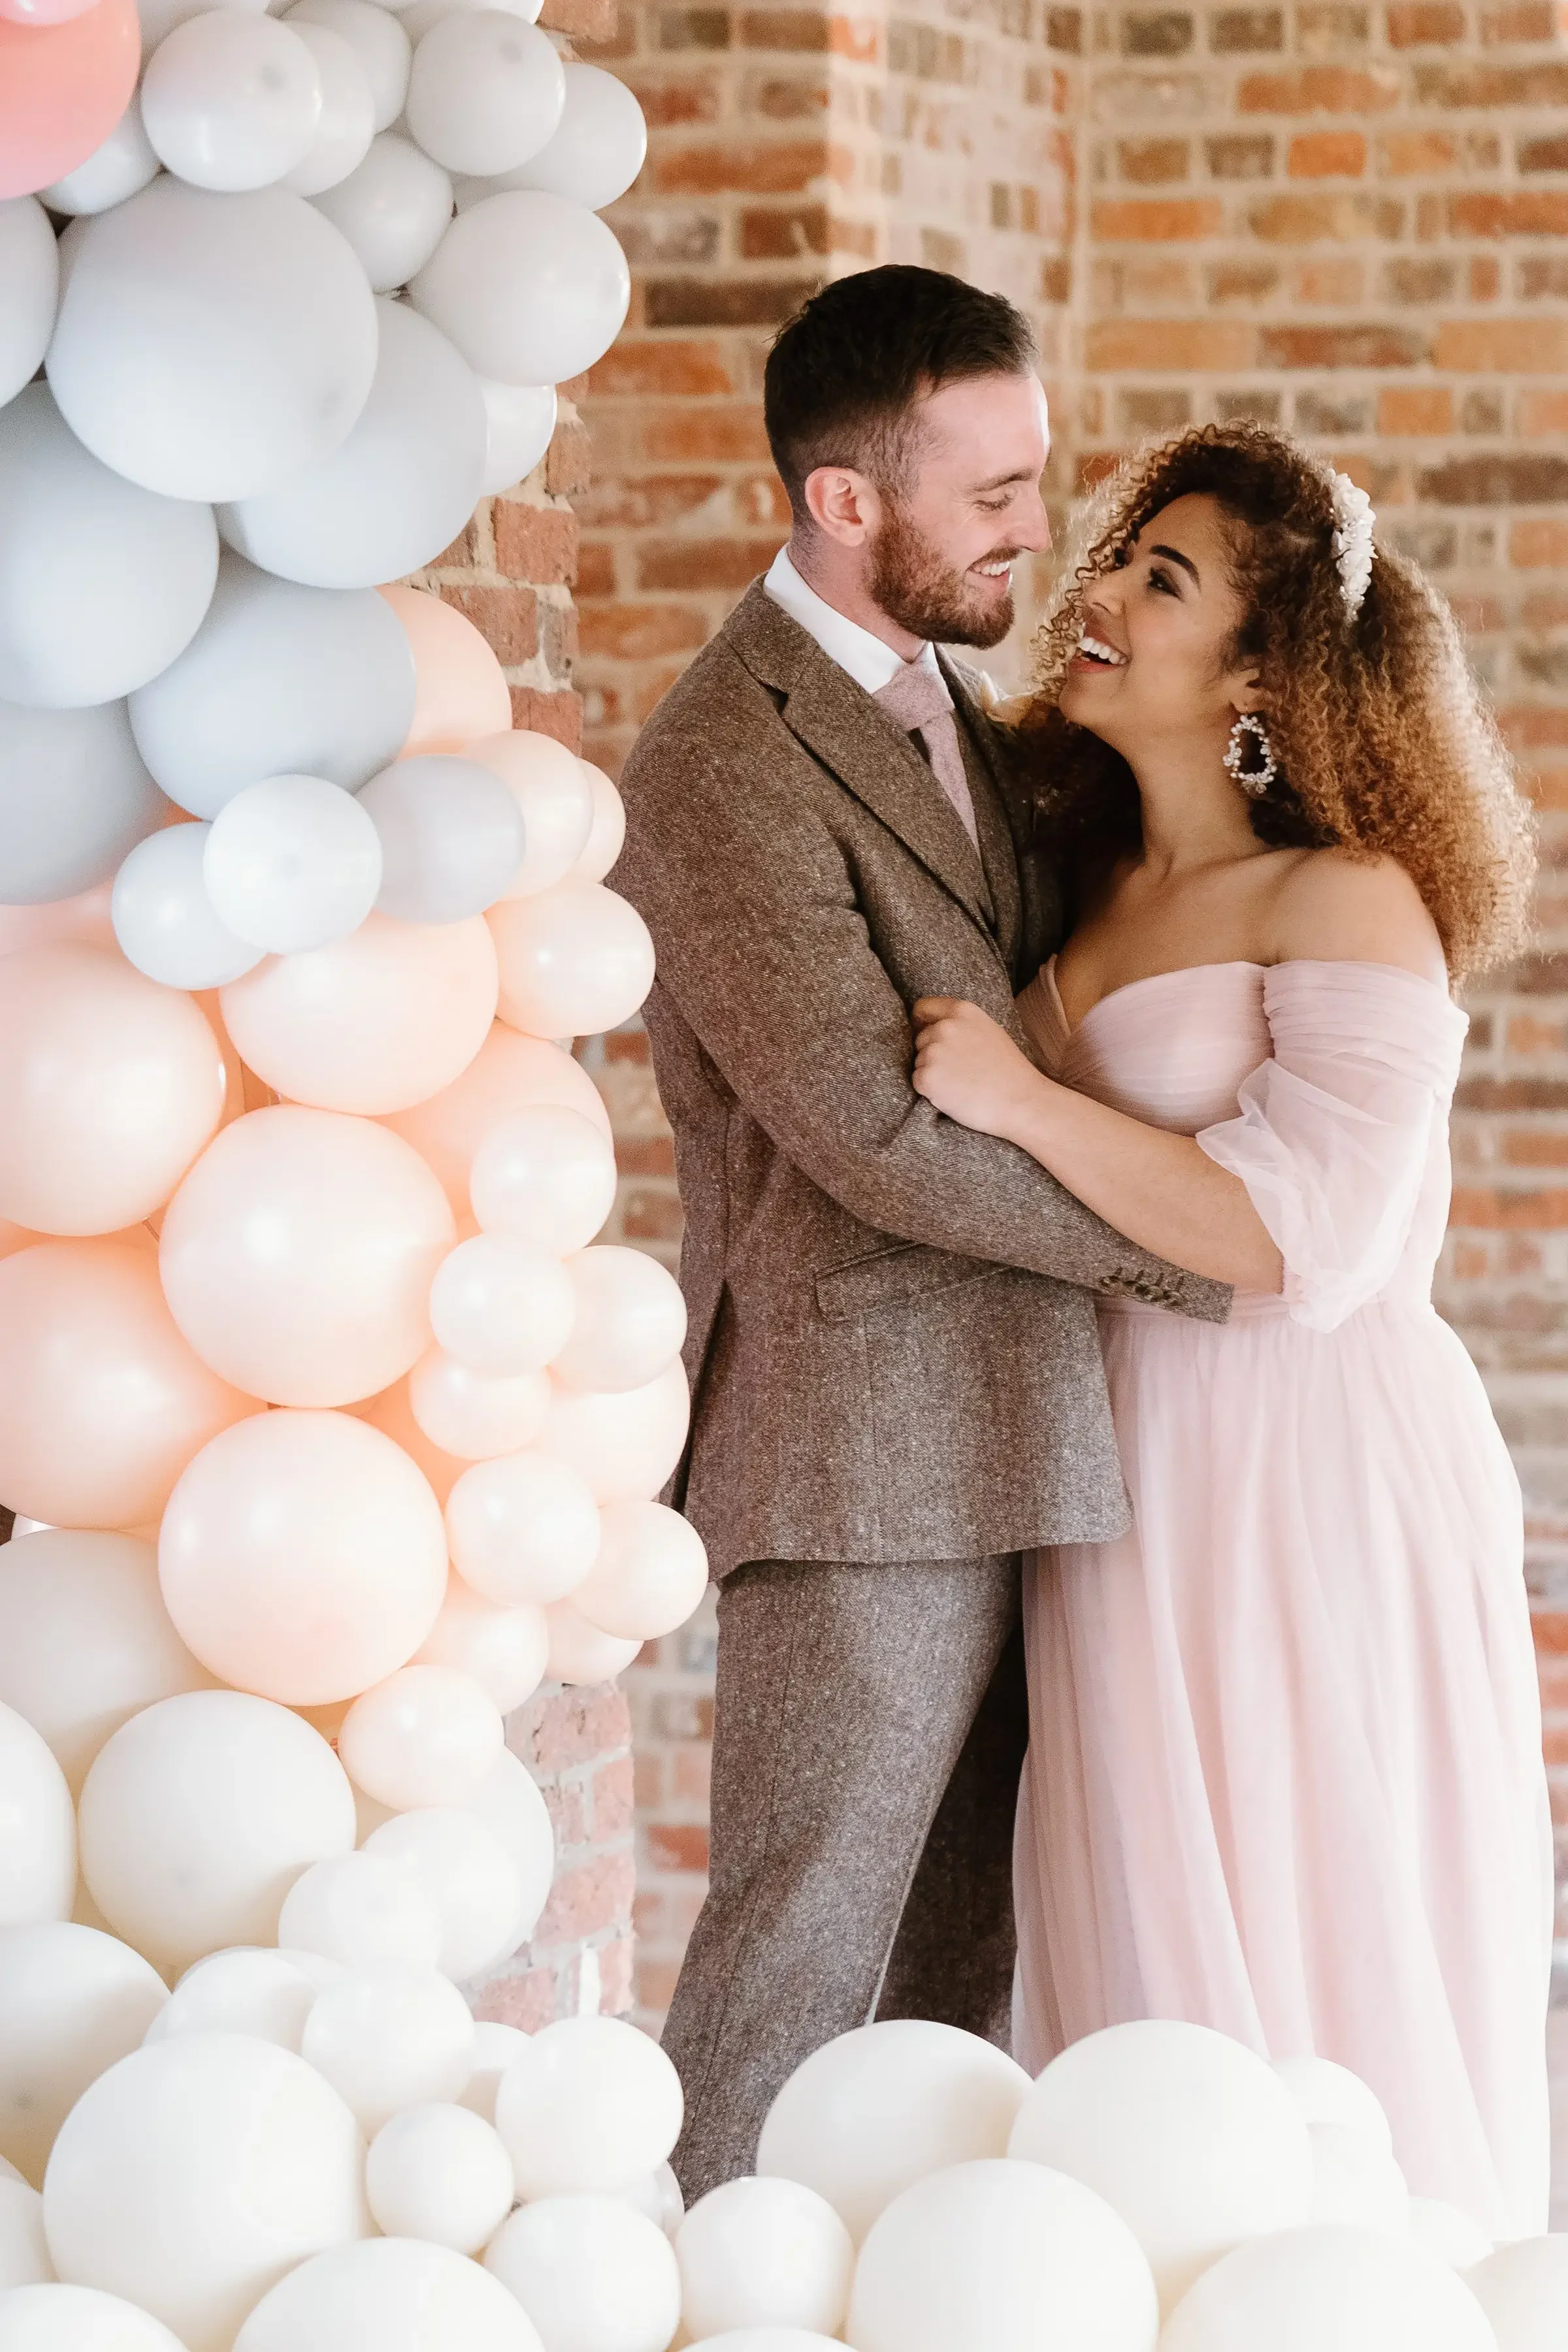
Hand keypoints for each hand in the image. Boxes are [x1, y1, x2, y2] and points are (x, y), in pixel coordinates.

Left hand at [911, 997, 1041, 1138]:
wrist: (1020, 1101)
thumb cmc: (1009, 1071)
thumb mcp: (989, 1031)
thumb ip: (963, 1023)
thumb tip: (936, 1025)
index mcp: (962, 1011)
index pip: (923, 1007)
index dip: (922, 1022)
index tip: (925, 1032)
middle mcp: (945, 1027)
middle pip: (920, 1039)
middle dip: (932, 1053)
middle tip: (958, 1070)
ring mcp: (934, 1052)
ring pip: (919, 1062)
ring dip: (933, 1073)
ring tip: (961, 1083)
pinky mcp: (928, 1077)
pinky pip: (918, 1082)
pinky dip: (930, 1091)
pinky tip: (955, 1094)